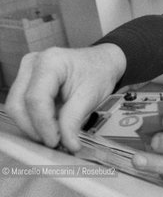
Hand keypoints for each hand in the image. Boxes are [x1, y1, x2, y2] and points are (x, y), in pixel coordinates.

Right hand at [5, 43, 125, 151]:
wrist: (102, 62)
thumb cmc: (98, 72)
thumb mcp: (90, 96)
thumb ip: (74, 120)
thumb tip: (67, 143)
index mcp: (50, 62)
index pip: (36, 99)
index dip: (43, 124)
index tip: (55, 141)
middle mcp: (33, 64)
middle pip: (19, 105)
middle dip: (35, 128)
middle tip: (55, 142)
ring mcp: (27, 72)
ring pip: (16, 108)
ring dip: (33, 126)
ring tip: (56, 134)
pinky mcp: (27, 82)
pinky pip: (22, 107)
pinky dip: (35, 120)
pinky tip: (52, 125)